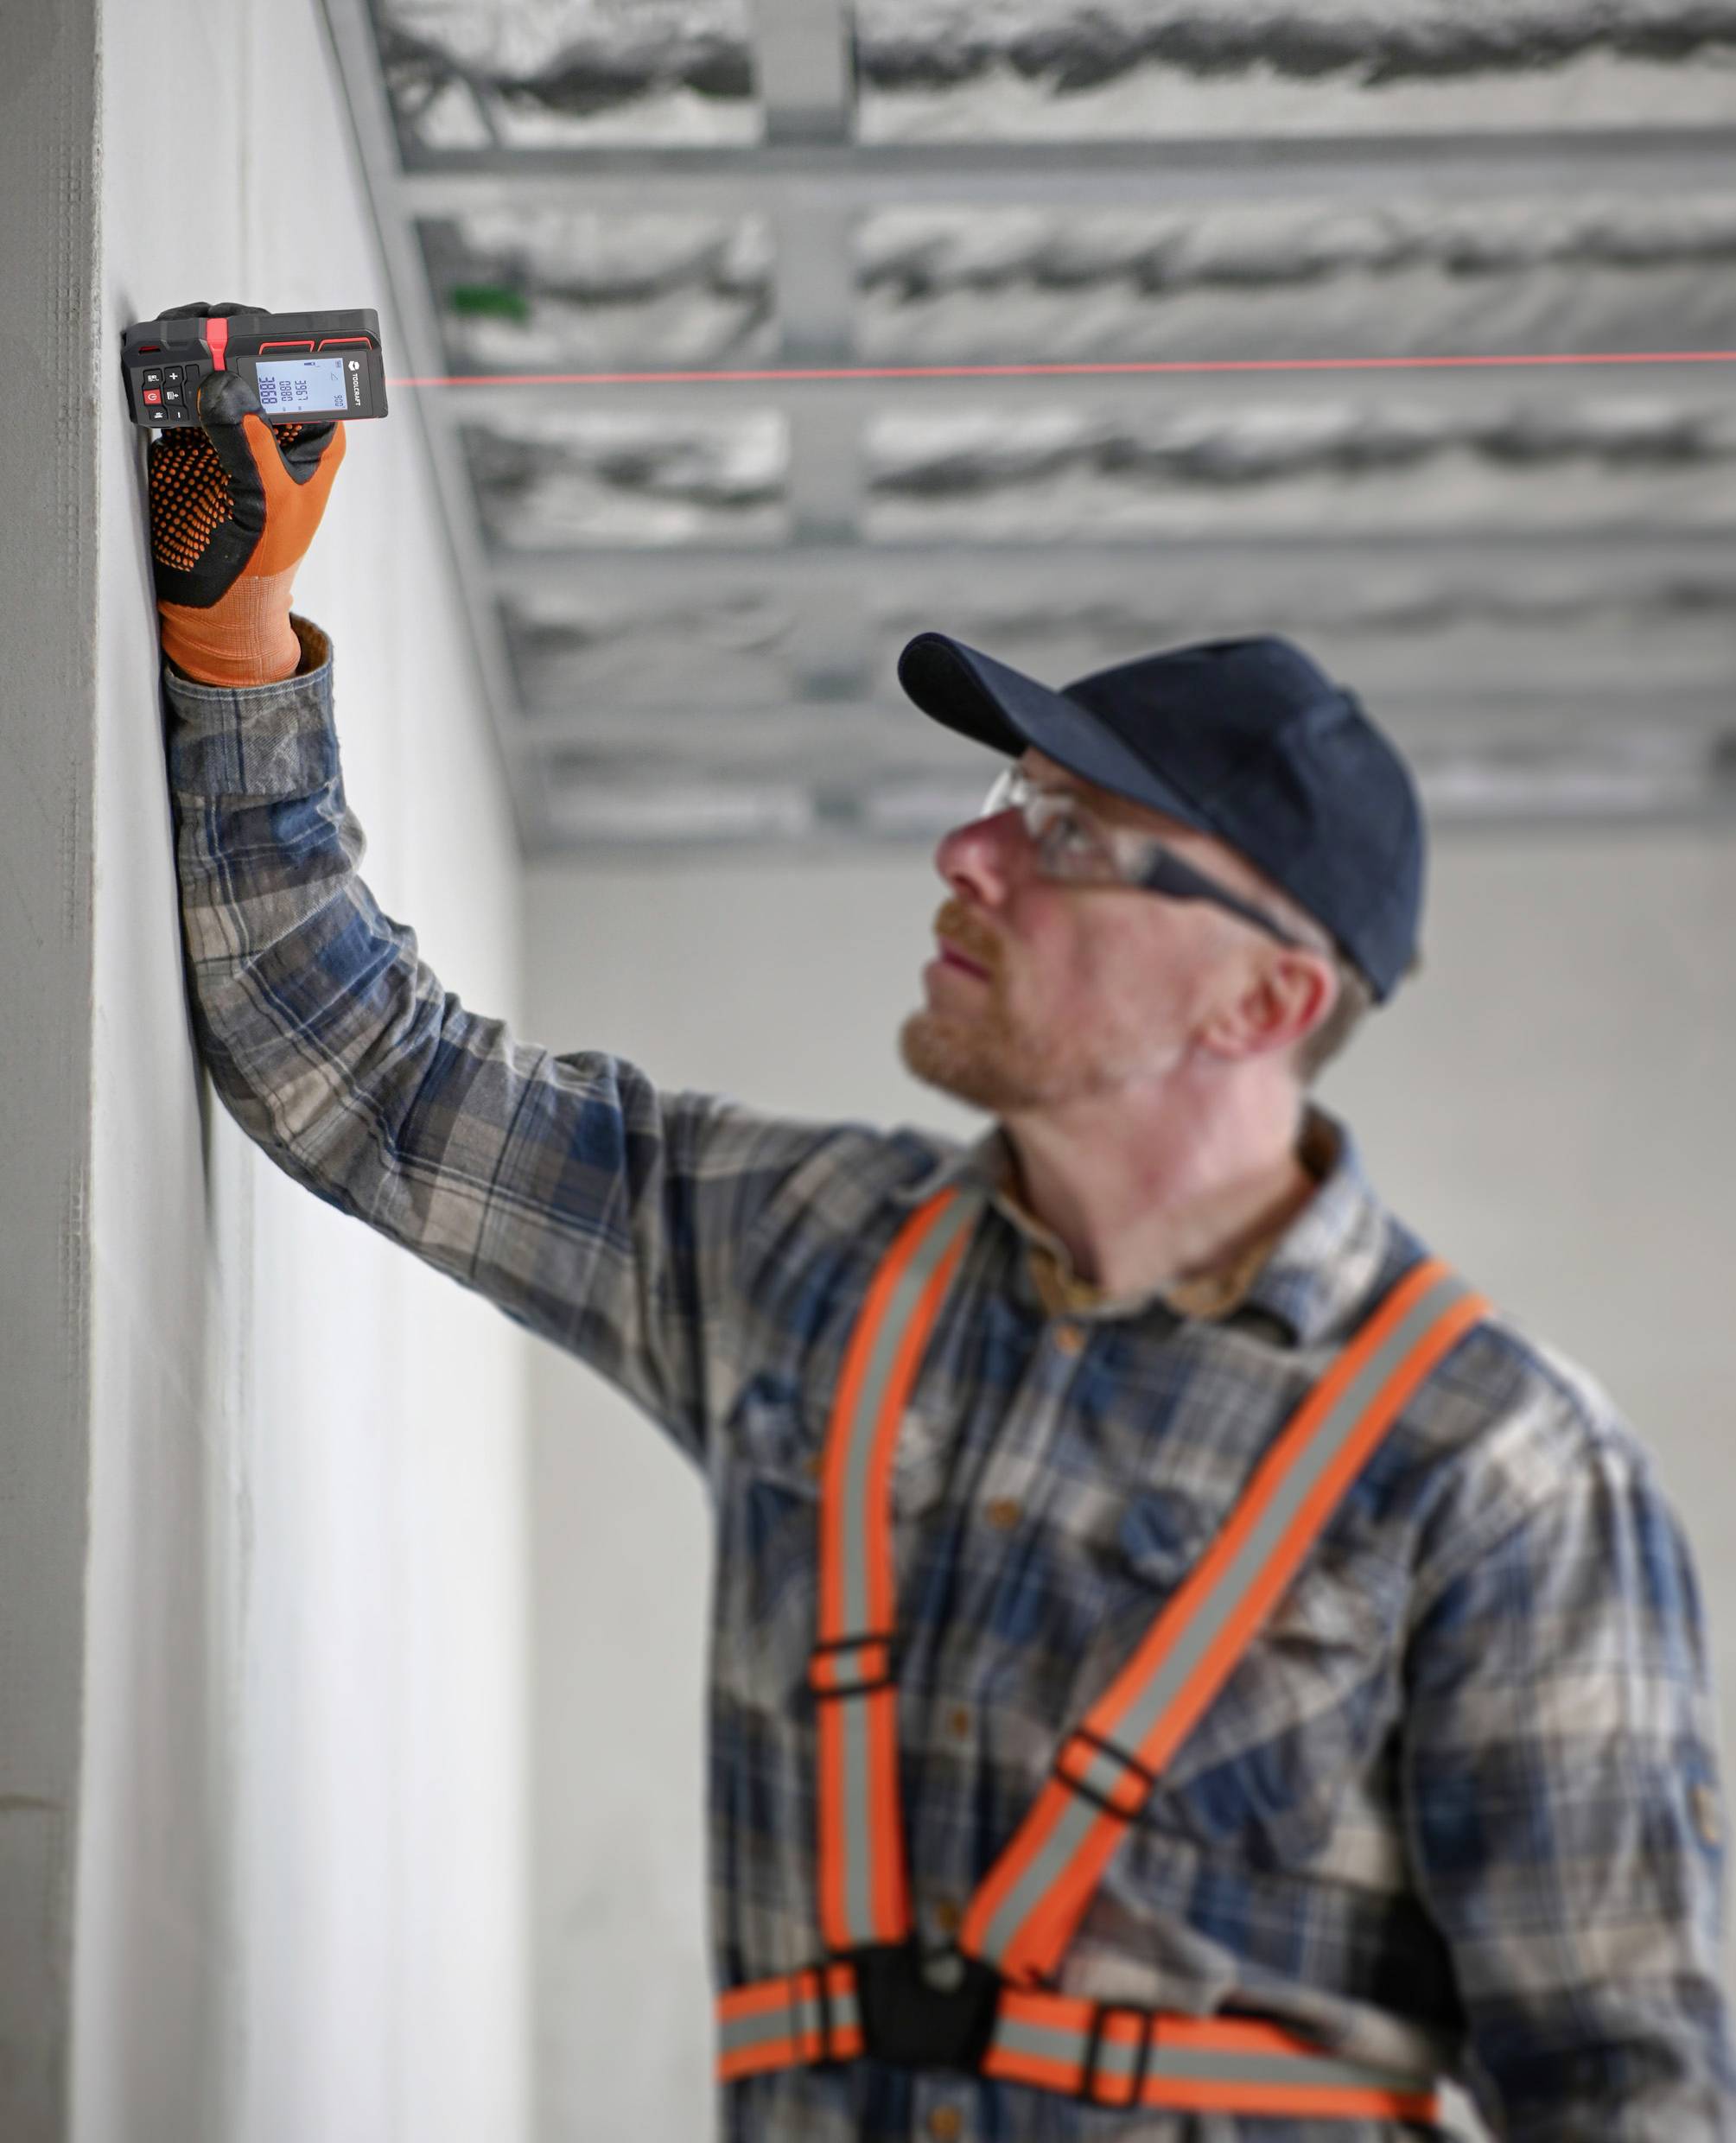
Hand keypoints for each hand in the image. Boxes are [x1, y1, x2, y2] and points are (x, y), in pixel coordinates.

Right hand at [149, 300, 346, 685]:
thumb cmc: (265, 559)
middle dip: (224, 339)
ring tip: (173, 340)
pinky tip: (153, 374)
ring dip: (189, 354)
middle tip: (200, 328)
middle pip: (248, 359)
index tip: (245, 328)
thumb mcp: (266, 499)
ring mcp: (231, 429)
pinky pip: (177, 398)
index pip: (299, 368)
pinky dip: (162, 383)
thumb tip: (224, 385)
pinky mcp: (192, 440)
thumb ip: (246, 442)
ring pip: (211, 371)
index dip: (276, 343)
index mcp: (311, 432)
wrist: (219, 599)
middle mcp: (272, 423)